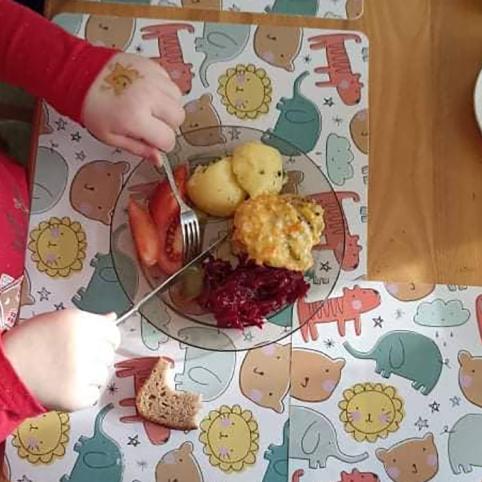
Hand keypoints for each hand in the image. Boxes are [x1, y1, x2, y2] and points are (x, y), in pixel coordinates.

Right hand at [2, 309, 119, 411]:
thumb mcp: (57, 321)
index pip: (113, 333)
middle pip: (109, 354)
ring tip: (66, 373)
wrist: (3, 373)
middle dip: (95, 358)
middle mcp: (83, 346)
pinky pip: (94, 394)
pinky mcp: (76, 397)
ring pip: (103, 374)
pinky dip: (83, 393)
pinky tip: (64, 386)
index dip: (106, 339)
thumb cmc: (28, 343)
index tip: (97, 344)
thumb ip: (88, 321)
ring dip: (90, 376)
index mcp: (78, 323)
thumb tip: (112, 317)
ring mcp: (81, 373)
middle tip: (72, 360)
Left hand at [82, 52, 184, 159]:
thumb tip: (158, 160)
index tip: (156, 142)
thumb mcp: (111, 137)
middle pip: (178, 118)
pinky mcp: (152, 66)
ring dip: (168, 106)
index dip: (163, 144)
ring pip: (178, 99)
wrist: (79, 74)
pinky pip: (170, 82)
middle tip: (153, 124)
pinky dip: (164, 90)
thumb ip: (138, 148)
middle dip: (168, 125)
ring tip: (151, 107)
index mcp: (135, 118)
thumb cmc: (91, 106)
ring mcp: (151, 79)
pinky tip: (149, 93)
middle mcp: (148, 97)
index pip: (168, 139)